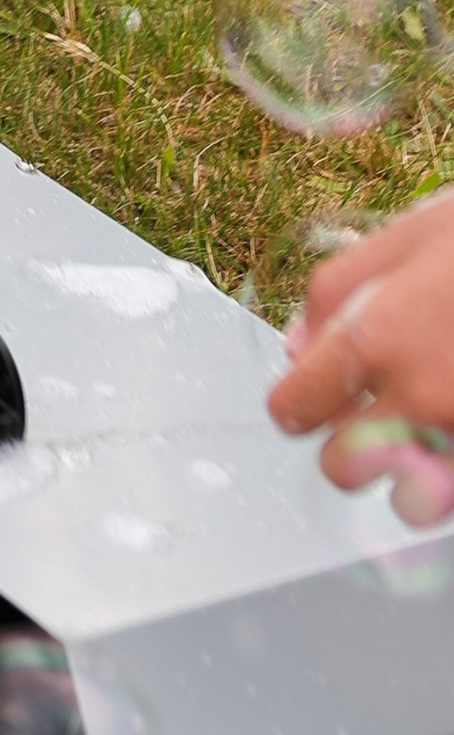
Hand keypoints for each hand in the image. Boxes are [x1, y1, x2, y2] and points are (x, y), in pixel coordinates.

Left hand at [268, 189, 453, 523]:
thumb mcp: (413, 234)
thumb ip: (338, 290)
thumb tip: (297, 346)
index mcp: (377, 338)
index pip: (295, 407)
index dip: (301, 401)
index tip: (316, 397)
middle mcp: (420, 397)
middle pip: (344, 468)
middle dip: (354, 447)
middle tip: (384, 416)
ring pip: (413, 501)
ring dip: (417, 478)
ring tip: (439, 433)